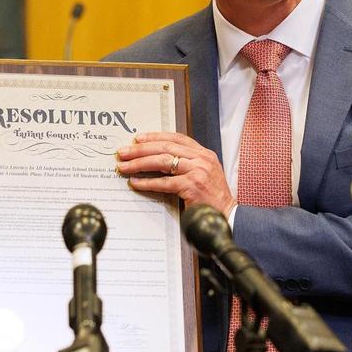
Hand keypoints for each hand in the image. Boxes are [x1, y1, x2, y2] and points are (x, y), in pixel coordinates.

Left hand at [115, 131, 234, 214]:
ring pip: (162, 161)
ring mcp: (197, 171)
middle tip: (123, 152)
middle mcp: (202, 159)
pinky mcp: (192, 186)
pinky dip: (147, 182)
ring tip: (124, 167)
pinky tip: (135, 183)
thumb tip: (158, 160)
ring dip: (139, 163)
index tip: (138, 139)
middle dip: (141, 149)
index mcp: (204, 153)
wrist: (228, 215)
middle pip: (165, 147)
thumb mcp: (203, 174)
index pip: (176, 138)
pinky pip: (164, 182)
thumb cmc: (212, 198)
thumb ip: (187, 164)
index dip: (155, 136)